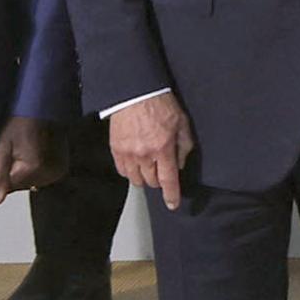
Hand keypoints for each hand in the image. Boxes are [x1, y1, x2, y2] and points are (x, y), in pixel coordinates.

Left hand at [0, 117, 61, 204]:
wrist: (44, 112)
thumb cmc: (19, 126)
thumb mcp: (2, 148)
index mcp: (33, 169)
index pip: (10, 187)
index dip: (3, 174)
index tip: (6, 157)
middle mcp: (49, 174)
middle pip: (22, 187)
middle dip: (15, 174)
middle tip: (16, 152)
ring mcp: (58, 172)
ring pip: (33, 184)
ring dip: (26, 174)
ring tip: (27, 152)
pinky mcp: (63, 169)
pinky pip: (43, 179)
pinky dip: (37, 171)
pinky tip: (36, 156)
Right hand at [110, 91, 193, 208]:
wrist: (135, 94)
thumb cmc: (161, 106)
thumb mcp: (182, 124)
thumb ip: (184, 147)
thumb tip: (180, 165)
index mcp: (163, 148)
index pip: (168, 180)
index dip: (171, 195)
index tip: (173, 204)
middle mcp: (144, 154)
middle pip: (151, 182)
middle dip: (159, 181)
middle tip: (162, 171)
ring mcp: (128, 153)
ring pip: (136, 179)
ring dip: (144, 177)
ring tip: (149, 168)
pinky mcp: (115, 149)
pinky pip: (122, 170)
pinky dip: (130, 171)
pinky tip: (136, 164)